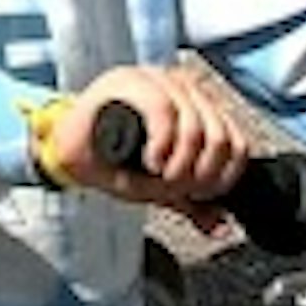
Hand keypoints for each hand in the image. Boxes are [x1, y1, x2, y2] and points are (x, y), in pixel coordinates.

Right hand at [44, 65, 250, 206]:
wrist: (68, 152)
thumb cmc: (112, 162)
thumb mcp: (161, 185)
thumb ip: (192, 201)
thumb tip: (219, 225)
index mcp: (198, 107)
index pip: (236, 139)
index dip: (225, 175)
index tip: (202, 193)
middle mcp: (182, 87)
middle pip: (218, 135)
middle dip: (199, 175)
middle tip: (176, 187)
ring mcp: (157, 79)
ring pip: (194, 124)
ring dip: (181, 163)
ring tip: (160, 175)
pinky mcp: (131, 80)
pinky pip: (164, 109)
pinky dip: (162, 144)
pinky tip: (150, 159)